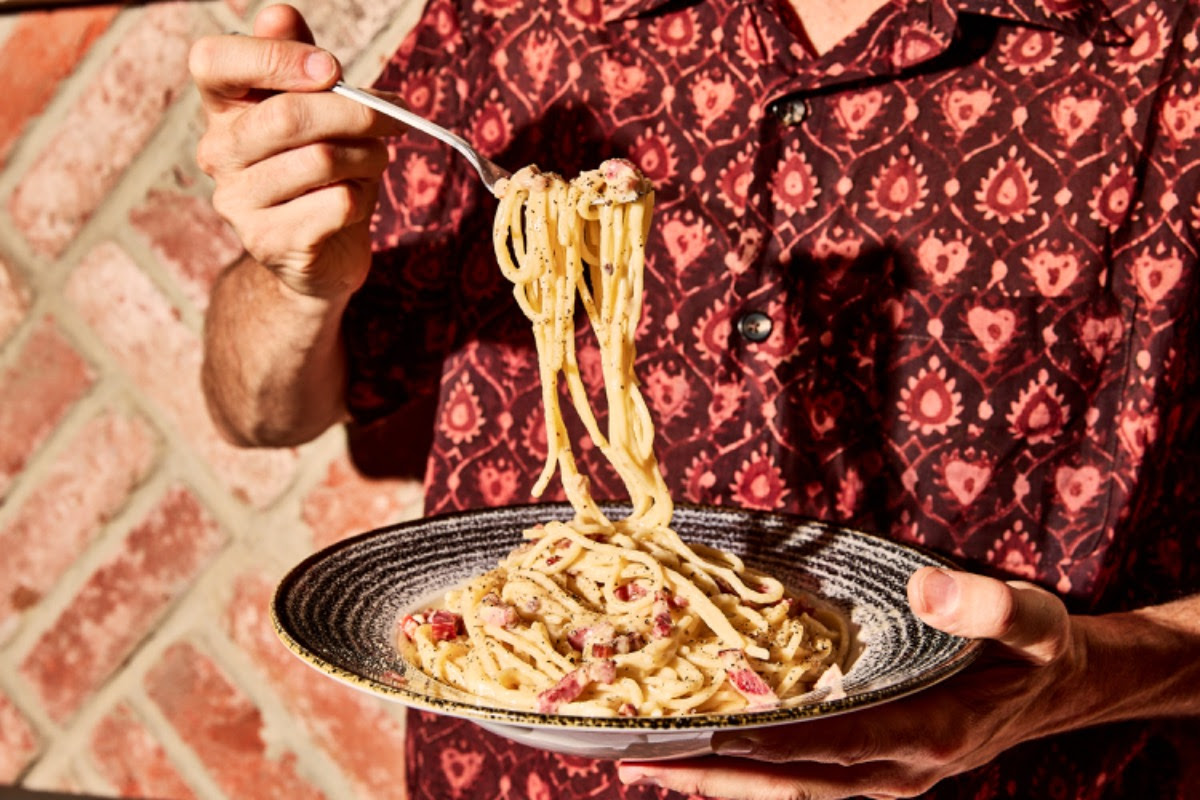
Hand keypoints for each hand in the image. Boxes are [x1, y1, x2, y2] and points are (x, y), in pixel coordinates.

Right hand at [189, 4, 400, 299]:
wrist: (323, 252)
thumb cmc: (323, 170)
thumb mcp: (316, 110)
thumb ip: (301, 61)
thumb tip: (279, 14)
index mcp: (222, 108)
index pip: (212, 60)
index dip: (275, 57)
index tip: (332, 70)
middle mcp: (217, 152)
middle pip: (287, 115)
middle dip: (355, 113)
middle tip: (391, 120)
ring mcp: (237, 201)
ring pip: (320, 160)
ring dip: (367, 157)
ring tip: (375, 161)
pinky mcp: (270, 241)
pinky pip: (335, 204)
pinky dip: (362, 199)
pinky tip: (356, 202)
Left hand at [618, 568, 1090, 799]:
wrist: (1057, 691)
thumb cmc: (1036, 649)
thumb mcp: (1034, 618)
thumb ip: (988, 606)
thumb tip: (927, 587)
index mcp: (930, 732)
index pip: (833, 745)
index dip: (767, 744)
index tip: (700, 735)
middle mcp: (897, 770)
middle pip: (790, 783)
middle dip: (712, 775)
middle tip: (634, 759)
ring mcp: (881, 778)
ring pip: (784, 791)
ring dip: (714, 781)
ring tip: (642, 764)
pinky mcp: (870, 771)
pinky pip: (795, 781)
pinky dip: (743, 774)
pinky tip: (697, 758)